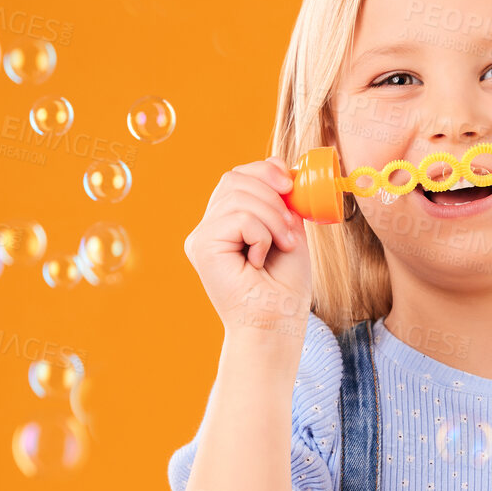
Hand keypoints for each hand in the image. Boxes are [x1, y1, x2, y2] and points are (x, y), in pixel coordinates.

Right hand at [183, 157, 313, 336]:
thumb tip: (277, 164)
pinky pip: (238, 217)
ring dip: (272, 219)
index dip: (265, 171)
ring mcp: (201, 237)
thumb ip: (280, 200)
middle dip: (273, 197)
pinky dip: (261, 234)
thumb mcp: (288, 231)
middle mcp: (208, 228)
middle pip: (235, 179)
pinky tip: (259, 259)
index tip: (290, 185)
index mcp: (226, 222)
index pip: (238, 177)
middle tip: (289, 232)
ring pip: (239, 196)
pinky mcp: (201, 247)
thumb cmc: (284, 288)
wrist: (277, 326)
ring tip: (280, 247)